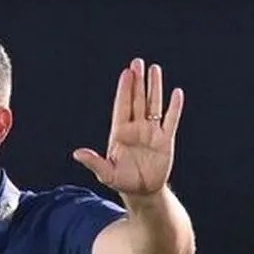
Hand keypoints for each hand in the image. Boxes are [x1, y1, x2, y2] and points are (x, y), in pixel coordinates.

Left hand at [72, 58, 183, 198]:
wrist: (142, 191)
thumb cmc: (122, 181)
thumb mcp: (106, 174)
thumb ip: (94, 162)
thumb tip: (76, 153)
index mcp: (120, 133)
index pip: (122, 106)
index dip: (125, 90)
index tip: (126, 73)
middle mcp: (136, 128)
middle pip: (137, 100)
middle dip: (138, 81)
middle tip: (137, 62)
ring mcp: (151, 132)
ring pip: (154, 105)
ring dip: (154, 87)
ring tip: (154, 69)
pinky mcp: (166, 140)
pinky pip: (171, 120)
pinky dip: (174, 107)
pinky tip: (176, 93)